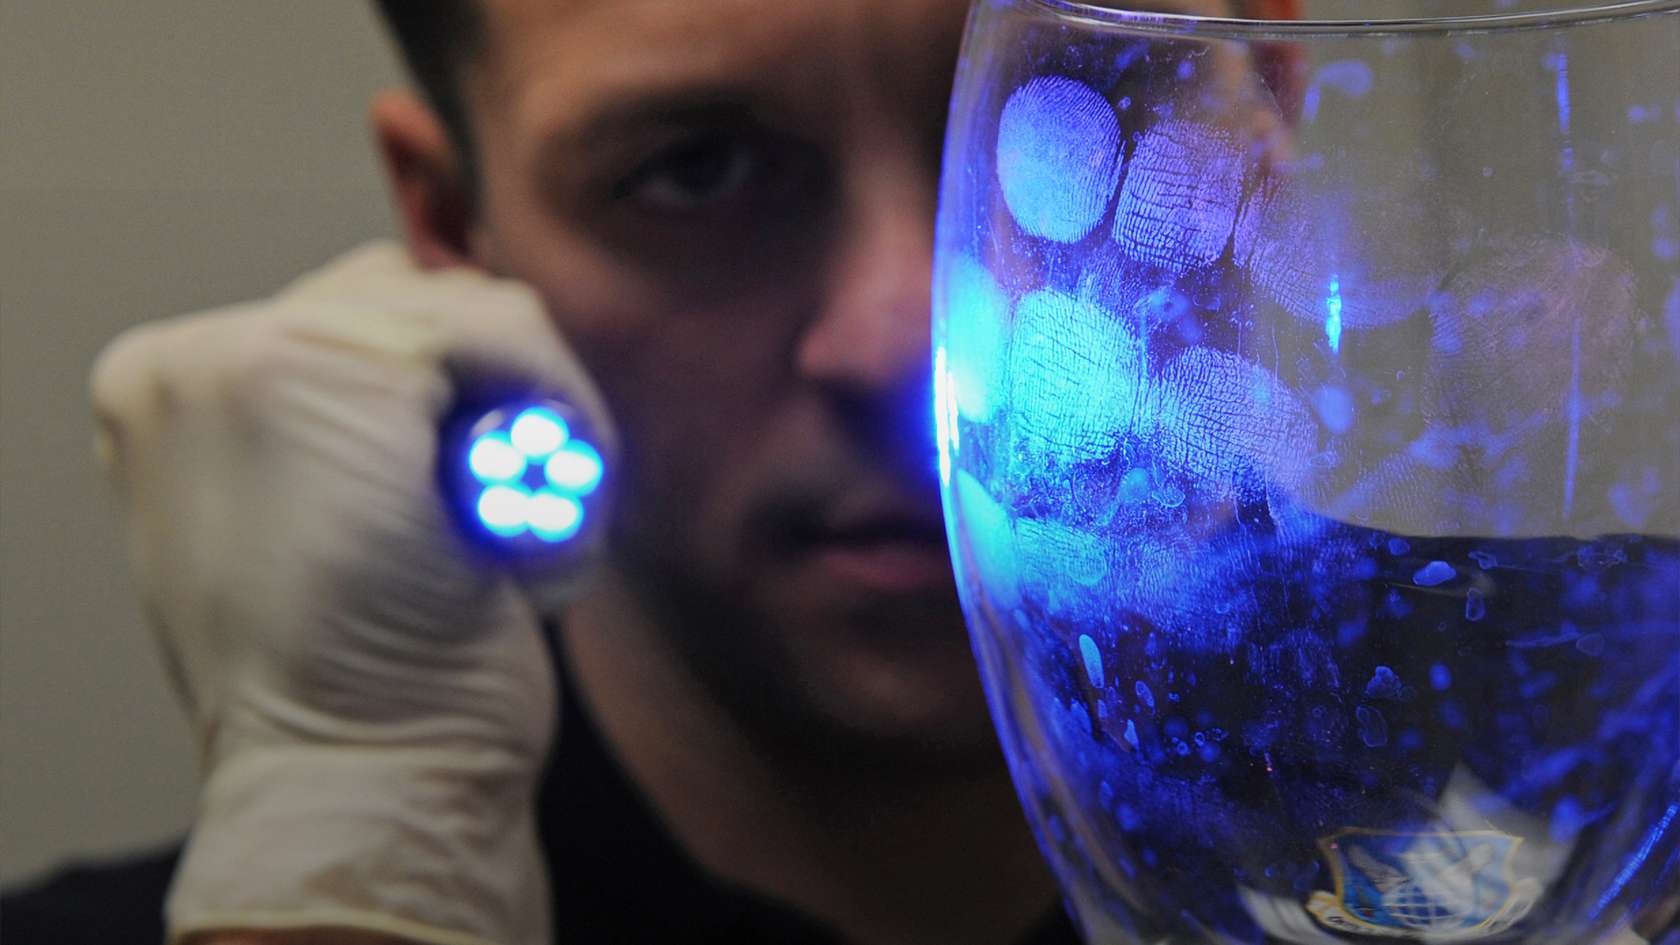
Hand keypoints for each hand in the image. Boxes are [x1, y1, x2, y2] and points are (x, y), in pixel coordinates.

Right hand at [91, 243, 613, 944]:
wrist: (353, 776)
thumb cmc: (359, 684)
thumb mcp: (326, 533)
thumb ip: (351, 432)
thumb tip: (465, 375)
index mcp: (175, 396)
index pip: (352, 318)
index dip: (458, 400)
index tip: (493, 504)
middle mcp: (193, 360)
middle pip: (418, 303)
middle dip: (501, 405)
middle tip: (521, 527)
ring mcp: (249, 351)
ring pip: (478, 315)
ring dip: (541, 424)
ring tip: (527, 547)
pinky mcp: (334, 367)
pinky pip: (511, 336)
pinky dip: (566, 422)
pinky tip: (543, 535)